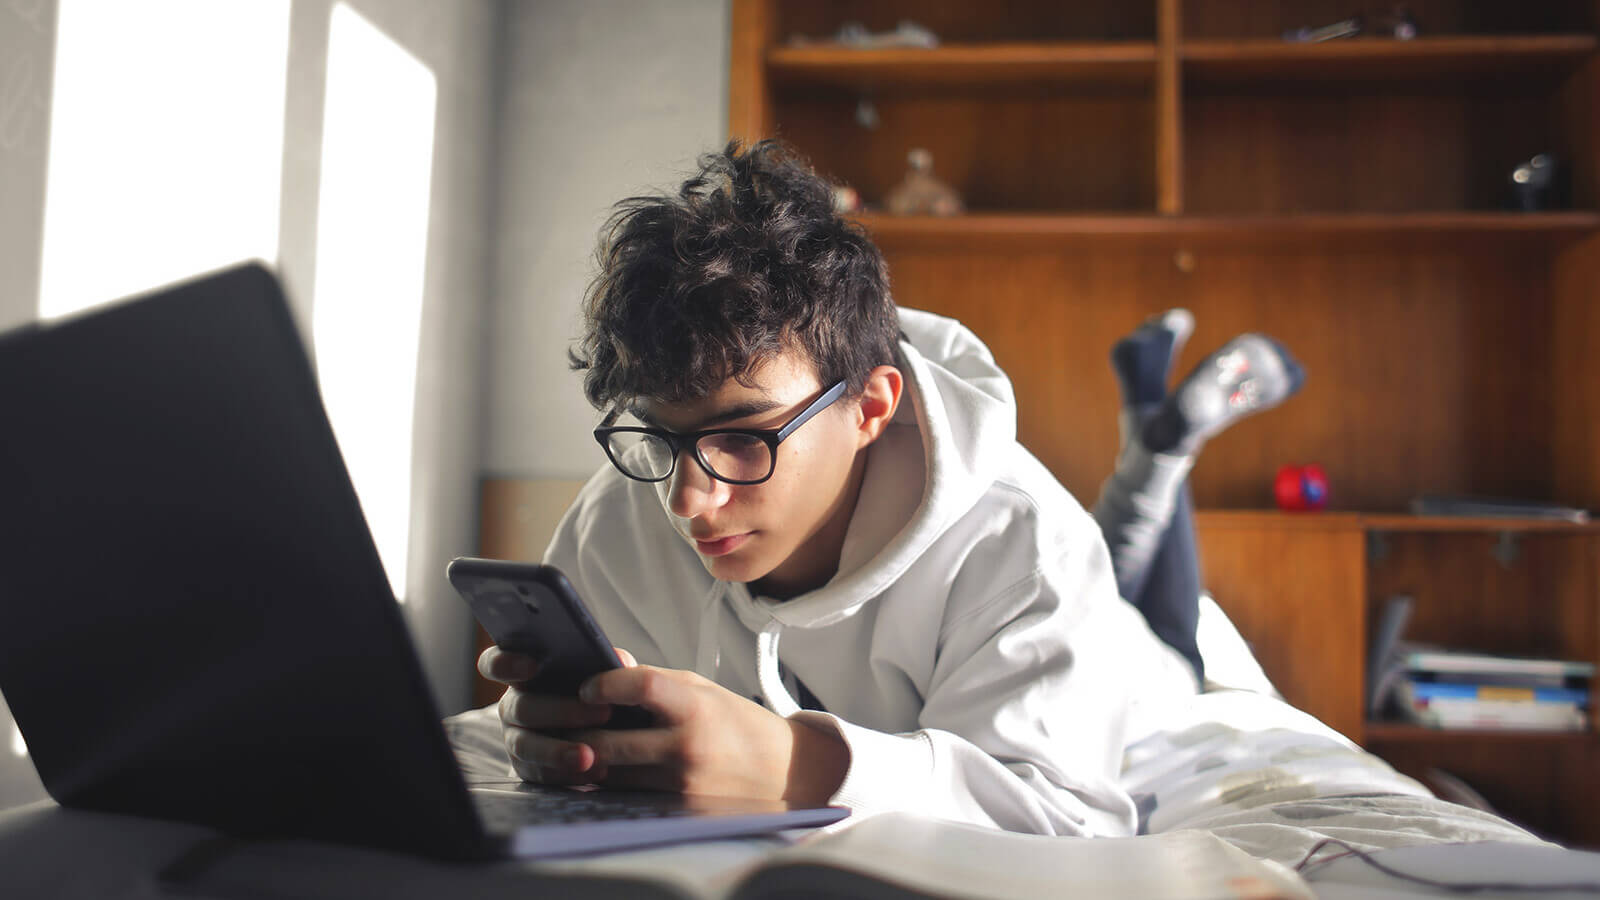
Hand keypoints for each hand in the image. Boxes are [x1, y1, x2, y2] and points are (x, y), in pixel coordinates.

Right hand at [477, 643, 634, 785]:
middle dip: (561, 711)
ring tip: (590, 756)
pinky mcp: (527, 768)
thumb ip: (604, 662)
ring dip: (557, 751)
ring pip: (526, 745)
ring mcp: (515, 739)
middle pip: (522, 708)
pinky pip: (539, 774)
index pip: (495, 664)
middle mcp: (513, 706)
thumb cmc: (594, 692)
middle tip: (602, 713)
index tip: (532, 665)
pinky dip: (566, 774)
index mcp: (522, 675)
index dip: (506, 663)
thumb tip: (619, 660)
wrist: (602, 732)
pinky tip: (593, 771)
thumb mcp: (600, 673)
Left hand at [566, 665, 848, 803]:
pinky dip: (610, 782)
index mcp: (694, 707)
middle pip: (608, 741)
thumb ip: (652, 677)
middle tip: (563, 721)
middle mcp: (686, 747)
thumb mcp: (701, 690)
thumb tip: (608, 658)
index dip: (605, 684)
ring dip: (588, 759)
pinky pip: (626, 796)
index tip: (589, 687)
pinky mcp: (677, 810)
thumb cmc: (736, 724)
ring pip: (610, 774)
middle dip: (577, 732)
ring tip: (579, 743)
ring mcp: (680, 784)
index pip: (639, 685)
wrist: (784, 773)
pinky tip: (603, 768)